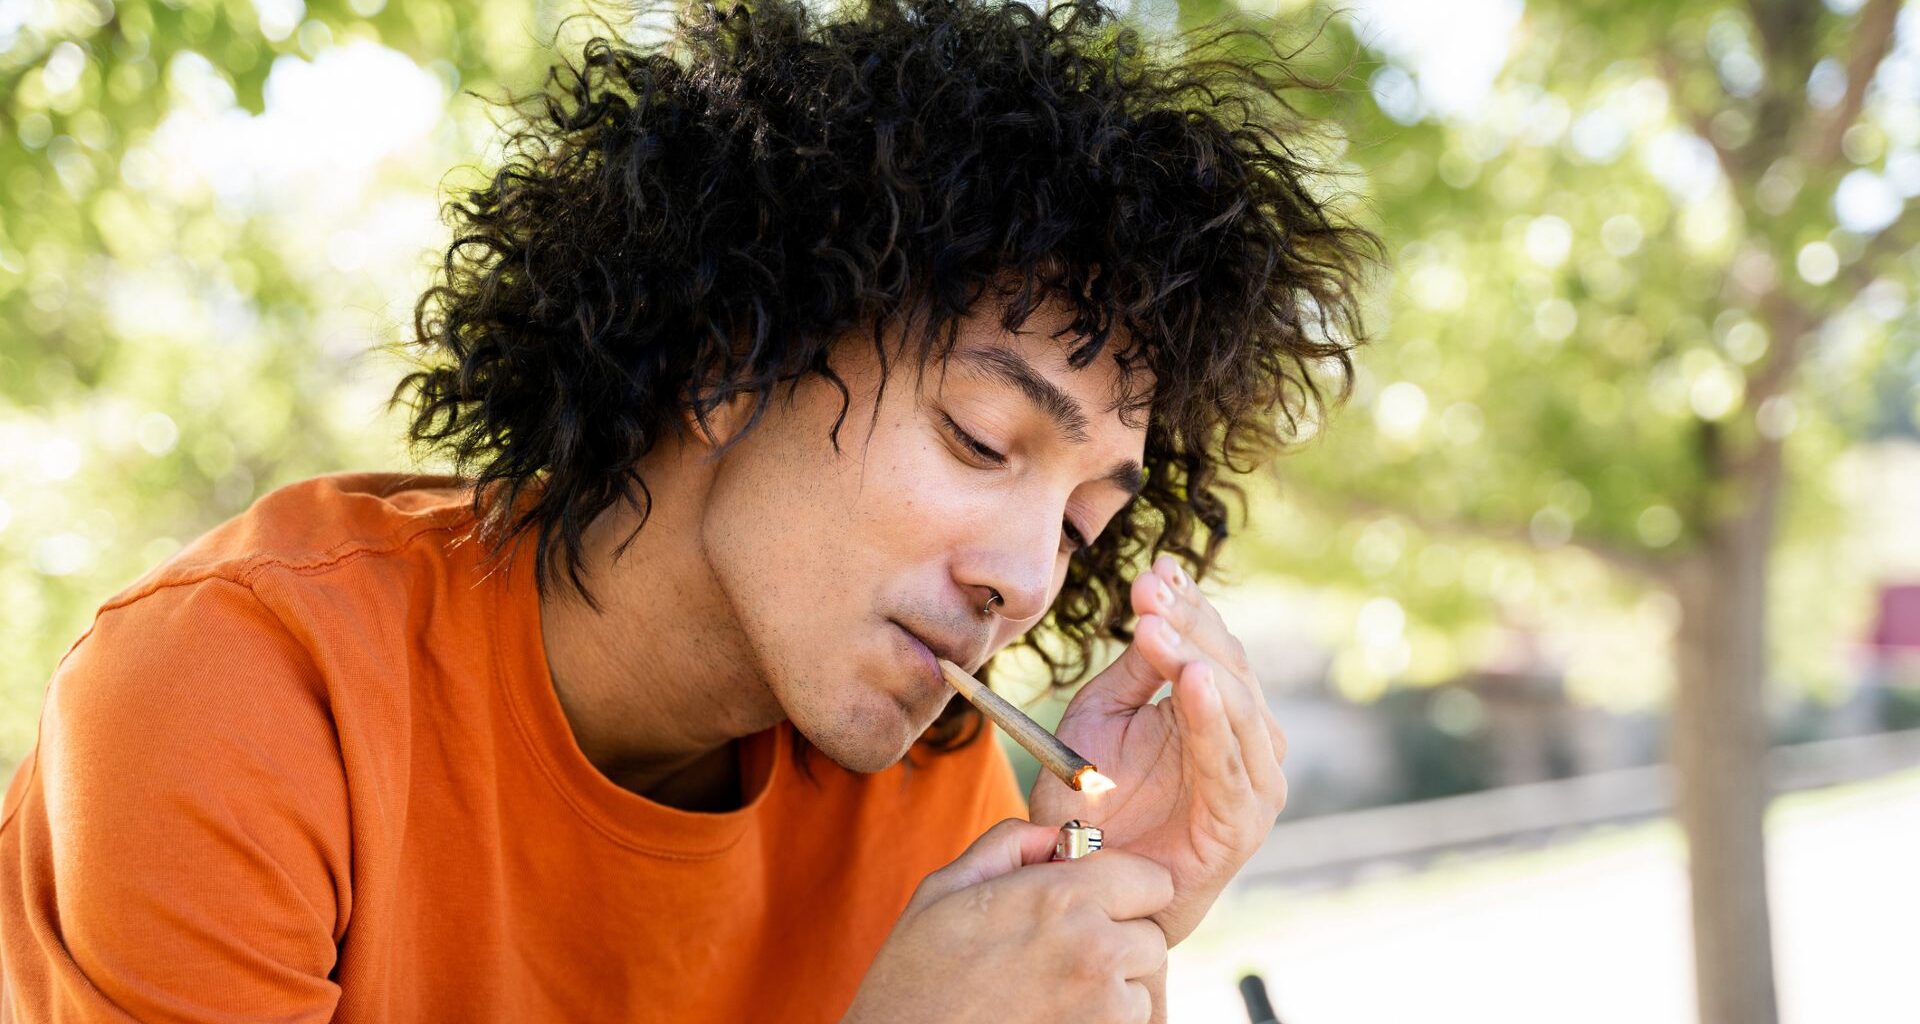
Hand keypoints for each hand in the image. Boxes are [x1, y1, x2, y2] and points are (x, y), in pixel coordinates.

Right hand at [842, 818, 1171, 1023]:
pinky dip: (1103, 1019)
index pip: (1151, 880)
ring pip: (1143, 984)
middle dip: (1118, 936)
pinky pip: (1129, 1023)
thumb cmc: (914, 977)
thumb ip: (1010, 844)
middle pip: (1151, 934)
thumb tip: (1057, 835)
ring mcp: (1104, 1008)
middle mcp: (1096, 950)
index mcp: (1061, 898)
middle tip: (1064, 950)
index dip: (1120, 887)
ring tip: (1052, 987)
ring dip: (1114, 984)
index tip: (1087, 901)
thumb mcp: (946, 889)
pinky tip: (1052, 1014)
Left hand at [1029, 554, 1288, 945]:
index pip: (1211, 645)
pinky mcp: (1241, 821)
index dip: (1187, 605)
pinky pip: (1228, 763)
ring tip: (1159, 626)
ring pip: (1234, 705)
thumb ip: (1136, 664)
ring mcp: (1251, 780)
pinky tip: (1192, 681)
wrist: (1083, 881)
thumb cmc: (1092, 799)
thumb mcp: (1103, 715)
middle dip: (1188, 624)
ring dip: (1197, 660)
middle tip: (1148, 590)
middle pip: (1227, 667)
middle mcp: (1245, 740)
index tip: (1154, 569)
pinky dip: (1212, 720)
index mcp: (1216, 710)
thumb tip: (1158, 593)